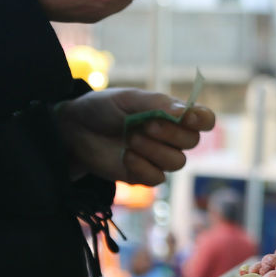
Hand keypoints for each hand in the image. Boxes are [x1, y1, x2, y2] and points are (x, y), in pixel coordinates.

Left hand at [55, 89, 213, 184]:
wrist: (72, 131)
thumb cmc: (101, 108)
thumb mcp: (128, 99)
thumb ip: (158, 103)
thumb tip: (186, 112)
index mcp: (170, 114)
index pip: (203, 119)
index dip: (202, 120)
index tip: (187, 117)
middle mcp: (169, 136)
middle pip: (192, 142)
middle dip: (171, 134)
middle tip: (146, 125)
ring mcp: (156, 157)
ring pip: (177, 162)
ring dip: (155, 150)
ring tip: (131, 139)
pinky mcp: (142, 175)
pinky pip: (157, 178)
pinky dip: (143, 167)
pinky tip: (126, 156)